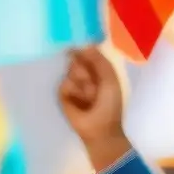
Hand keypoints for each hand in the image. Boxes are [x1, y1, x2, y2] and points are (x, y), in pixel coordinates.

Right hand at [58, 47, 132, 171]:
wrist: (100, 129)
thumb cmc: (110, 105)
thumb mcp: (110, 80)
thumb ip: (100, 62)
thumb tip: (86, 45)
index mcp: (98, 69)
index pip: (88, 52)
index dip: (85, 49)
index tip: (82, 46)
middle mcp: (84, 73)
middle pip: (77, 59)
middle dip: (85, 68)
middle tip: (93, 83)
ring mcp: (73, 83)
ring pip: (71, 70)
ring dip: (82, 82)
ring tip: (90, 96)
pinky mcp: (62, 94)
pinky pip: (64, 84)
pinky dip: (73, 91)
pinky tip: (79, 101)